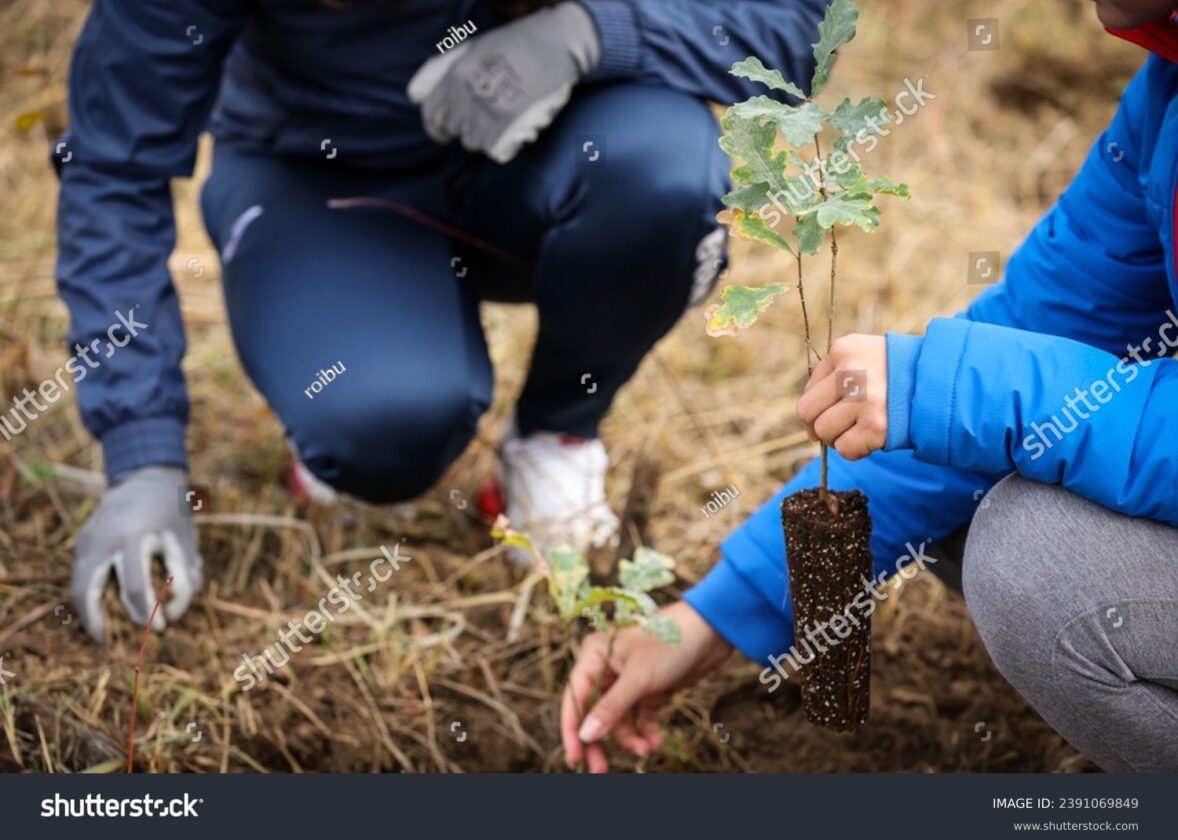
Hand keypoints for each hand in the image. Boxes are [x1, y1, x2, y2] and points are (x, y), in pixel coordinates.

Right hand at [72, 466, 201, 642]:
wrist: (145, 477)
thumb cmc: (171, 513)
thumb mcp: (186, 542)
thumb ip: (185, 578)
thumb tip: (171, 615)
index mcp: (133, 537)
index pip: (134, 586)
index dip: (148, 613)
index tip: (160, 629)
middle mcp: (102, 539)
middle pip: (86, 590)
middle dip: (95, 621)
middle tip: (106, 642)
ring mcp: (87, 540)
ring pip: (77, 585)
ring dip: (87, 612)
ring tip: (101, 633)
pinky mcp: (81, 541)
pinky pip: (81, 574)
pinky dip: (88, 595)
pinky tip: (103, 608)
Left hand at [407, 2, 600, 162]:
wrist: (557, 43)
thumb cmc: (516, 43)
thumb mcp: (472, 48)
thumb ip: (440, 71)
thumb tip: (414, 95)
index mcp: (455, 76)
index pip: (431, 115)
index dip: (436, 128)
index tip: (443, 134)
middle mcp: (466, 96)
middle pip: (456, 130)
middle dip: (467, 127)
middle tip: (485, 118)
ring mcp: (487, 114)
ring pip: (474, 142)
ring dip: (486, 135)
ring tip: (502, 118)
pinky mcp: (509, 127)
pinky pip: (495, 150)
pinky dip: (504, 144)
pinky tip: (514, 127)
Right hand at [561, 601, 732, 771]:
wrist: (712, 631)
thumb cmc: (670, 643)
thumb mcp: (638, 678)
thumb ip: (610, 709)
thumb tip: (585, 736)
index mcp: (595, 656)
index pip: (574, 698)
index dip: (572, 729)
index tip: (575, 759)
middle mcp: (607, 668)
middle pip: (594, 713)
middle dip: (600, 741)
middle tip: (600, 771)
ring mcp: (629, 681)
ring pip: (619, 720)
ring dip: (630, 738)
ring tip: (647, 750)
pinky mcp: (649, 690)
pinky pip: (640, 718)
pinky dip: (645, 732)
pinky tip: (655, 743)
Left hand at [796, 333, 887, 460]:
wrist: (943, 381)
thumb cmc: (897, 372)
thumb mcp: (863, 355)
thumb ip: (832, 376)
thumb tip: (807, 422)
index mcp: (843, 349)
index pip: (809, 389)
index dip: (818, 406)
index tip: (834, 410)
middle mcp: (850, 372)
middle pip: (807, 412)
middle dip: (819, 425)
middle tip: (840, 426)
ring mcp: (863, 400)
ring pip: (825, 433)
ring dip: (839, 437)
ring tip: (861, 428)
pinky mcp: (876, 426)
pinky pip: (846, 449)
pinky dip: (855, 450)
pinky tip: (871, 438)